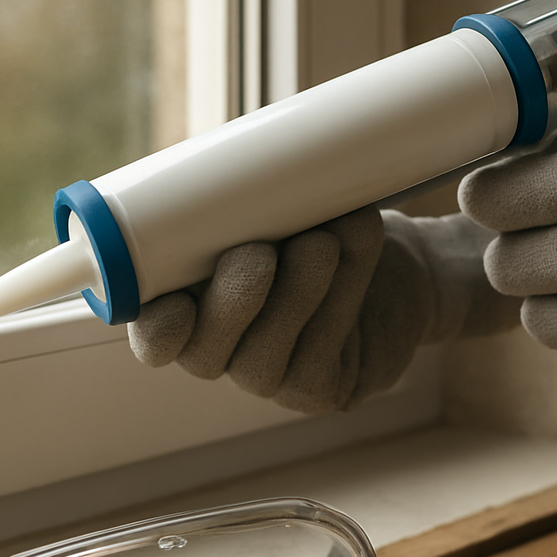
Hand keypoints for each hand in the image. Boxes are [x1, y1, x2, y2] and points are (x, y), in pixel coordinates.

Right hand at [128, 206, 519, 412]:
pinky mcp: (322, 389)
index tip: (175, 299)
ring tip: (323, 242)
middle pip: (205, 352)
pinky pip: (320, 353)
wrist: (400, 274)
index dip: (157, 328)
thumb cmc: (321, 232)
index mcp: (193, 310)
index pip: (156, 337)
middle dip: (231, 303)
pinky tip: (352, 256)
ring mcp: (273, 378)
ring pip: (264, 355)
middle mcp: (225, 353)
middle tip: (260, 252)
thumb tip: (251, 167)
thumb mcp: (282, 208)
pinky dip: (339, 301)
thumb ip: (254, 197)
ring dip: (293, 296)